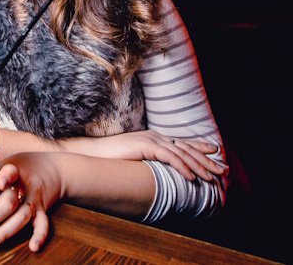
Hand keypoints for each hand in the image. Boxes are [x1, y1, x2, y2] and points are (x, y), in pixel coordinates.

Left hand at [0, 153, 60, 250]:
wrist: (51, 168)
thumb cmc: (19, 168)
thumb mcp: (5, 163)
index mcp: (14, 170)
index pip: (10, 172)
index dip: (6, 177)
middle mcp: (24, 186)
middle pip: (9, 202)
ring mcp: (34, 200)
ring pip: (22, 216)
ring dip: (5, 231)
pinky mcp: (42, 210)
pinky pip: (42, 224)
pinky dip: (40, 236)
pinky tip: (33, 247)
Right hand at [65, 131, 224, 181]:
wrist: (92, 152)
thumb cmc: (109, 158)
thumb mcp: (133, 158)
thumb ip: (147, 160)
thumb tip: (157, 171)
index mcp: (152, 138)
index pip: (180, 142)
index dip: (199, 147)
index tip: (214, 151)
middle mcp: (155, 136)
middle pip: (186, 148)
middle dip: (206, 159)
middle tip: (222, 170)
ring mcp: (151, 139)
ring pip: (182, 153)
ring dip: (199, 166)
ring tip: (212, 177)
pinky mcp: (146, 146)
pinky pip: (170, 158)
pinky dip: (183, 167)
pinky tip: (192, 177)